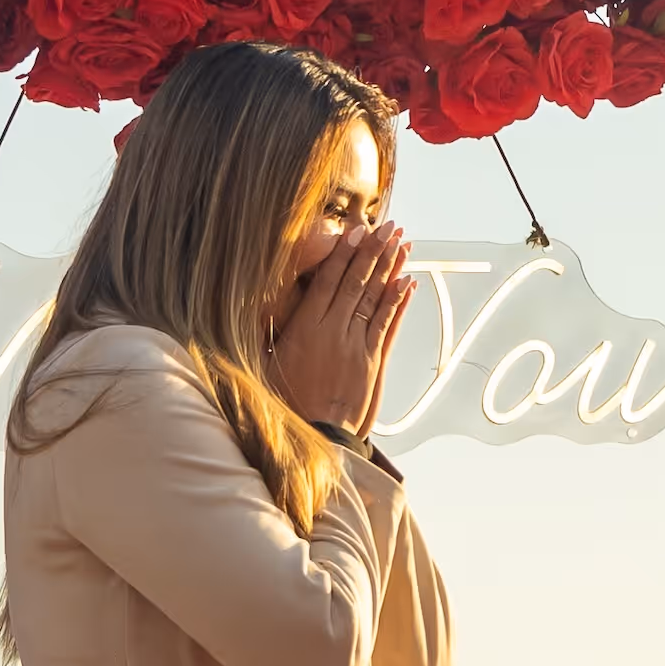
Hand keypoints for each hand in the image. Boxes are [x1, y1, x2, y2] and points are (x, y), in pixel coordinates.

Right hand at [271, 222, 412, 435]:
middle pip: (355, 283)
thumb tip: (259, 310)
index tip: (354, 232)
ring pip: (375, 298)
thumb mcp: (266, 364)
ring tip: (400, 244)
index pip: (327, 281)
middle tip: (387, 227)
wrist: (314, 439)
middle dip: (372, 251)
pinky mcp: (372, 363)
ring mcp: (356, 346)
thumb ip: (269, 334)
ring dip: (389, 268)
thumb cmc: (286, 405)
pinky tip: (405, 283)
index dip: (343, 254)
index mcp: (304, 329)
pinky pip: (387, 324)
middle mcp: (333, 332)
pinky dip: (397, 302)